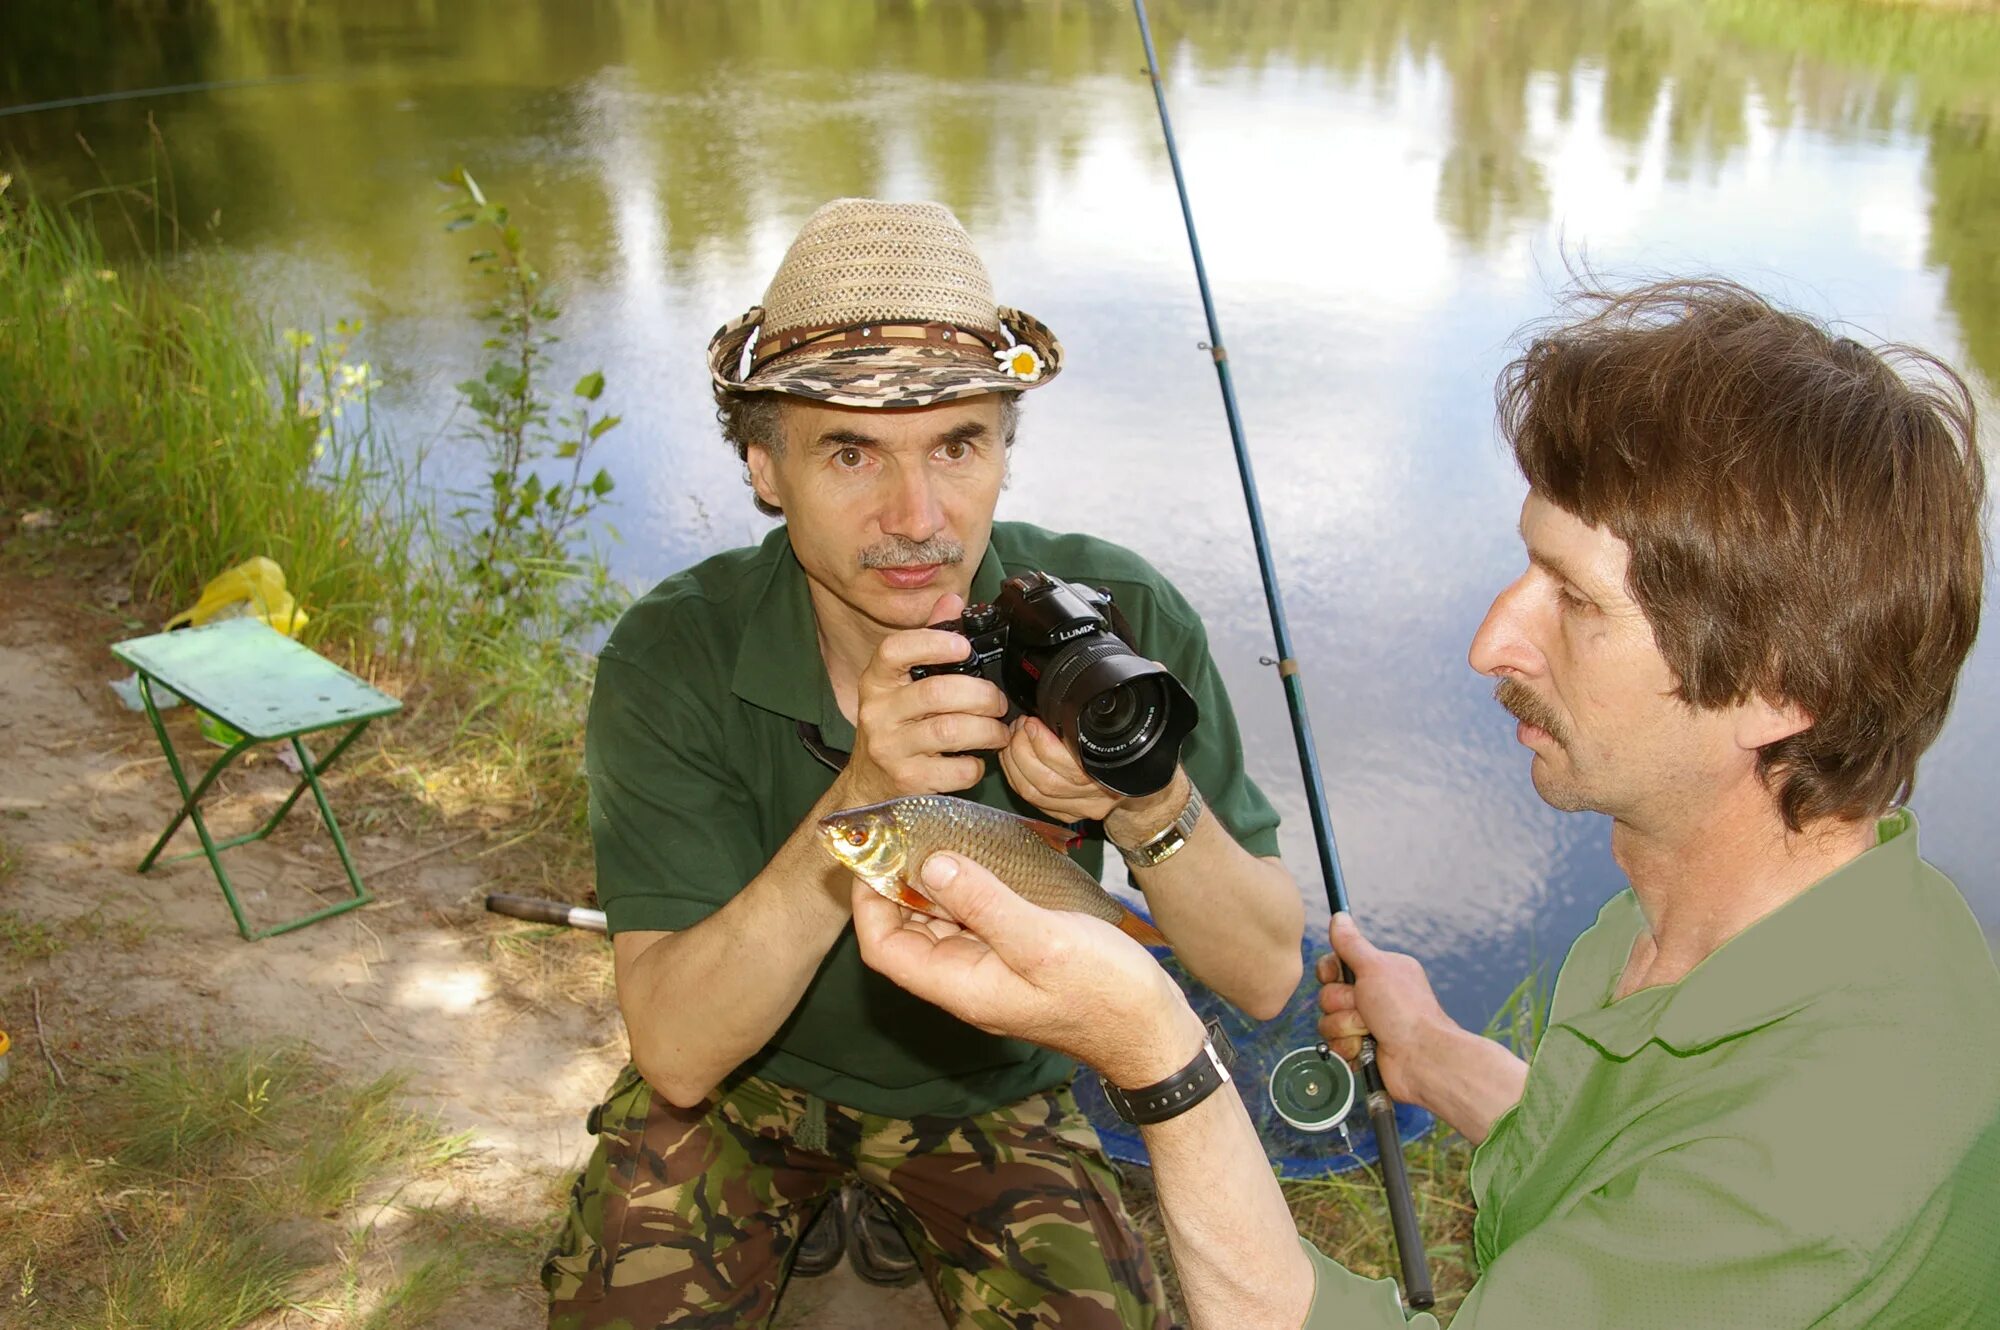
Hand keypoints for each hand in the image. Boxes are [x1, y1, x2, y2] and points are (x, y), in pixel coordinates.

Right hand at [841, 593, 1012, 804]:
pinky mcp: (908, 781)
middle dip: (981, 695)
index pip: (894, 651)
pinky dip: (976, 765)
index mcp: (876, 682)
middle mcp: (878, 713)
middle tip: (997, 702)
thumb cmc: (894, 727)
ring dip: (988, 730)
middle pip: (937, 693)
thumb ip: (927, 642)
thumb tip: (952, 600)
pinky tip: (977, 759)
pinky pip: (955, 770)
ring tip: (998, 730)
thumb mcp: (901, 683)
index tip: (963, 646)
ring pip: (951, 731)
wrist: (869, 785)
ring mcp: (891, 749)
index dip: (932, 643)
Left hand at [850, 852, 1201, 1088]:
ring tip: (937, 836)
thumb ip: (985, 903)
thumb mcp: (1043, 941)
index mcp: (961, 986)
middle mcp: (966, 981)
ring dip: (933, 884)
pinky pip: (974, 923)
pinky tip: (981, 861)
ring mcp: (990, 972)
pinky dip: (967, 892)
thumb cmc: (1104, 992)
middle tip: (904, 833)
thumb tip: (932, 864)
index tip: (874, 856)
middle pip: (908, 933)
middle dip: (897, 885)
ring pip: (941, 925)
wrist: (1153, 1031)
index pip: (886, 949)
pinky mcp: (1014, 960)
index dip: (869, 903)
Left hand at [996, 714, 1124, 823]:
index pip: (1070, 768)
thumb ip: (1083, 723)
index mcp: (1109, 774)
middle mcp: (1094, 797)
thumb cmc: (1126, 748)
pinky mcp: (1064, 814)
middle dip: (1022, 749)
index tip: (1032, 722)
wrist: (1141, 777)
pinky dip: (1015, 777)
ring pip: (1032, 793)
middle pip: (1045, 781)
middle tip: (1019, 727)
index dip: (1042, 744)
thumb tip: (1052, 703)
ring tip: (1013, 738)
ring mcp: (1077, 808)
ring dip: (1014, 762)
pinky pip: (1031, 800)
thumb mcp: (1113, 730)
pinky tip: (1011, 760)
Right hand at [1315, 913, 1456, 1106]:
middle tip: (1366, 1008)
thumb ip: (1351, 944)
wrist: (1421, 1058)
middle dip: (1342, 1004)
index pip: (1335, 965)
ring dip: (1346, 1027)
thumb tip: (1339, 916)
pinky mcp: (1360, 1049)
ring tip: (1369, 1031)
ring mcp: (1366, 1024)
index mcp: (1379, 972)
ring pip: (1328, 1021)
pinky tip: (1366, 1048)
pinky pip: (1334, 1045)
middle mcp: (1372, 996)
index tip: (1338, 976)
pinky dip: (1348, 1048)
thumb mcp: (1375, 968)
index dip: (1330, 973)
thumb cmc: (1405, 1011)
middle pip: (1328, 994)